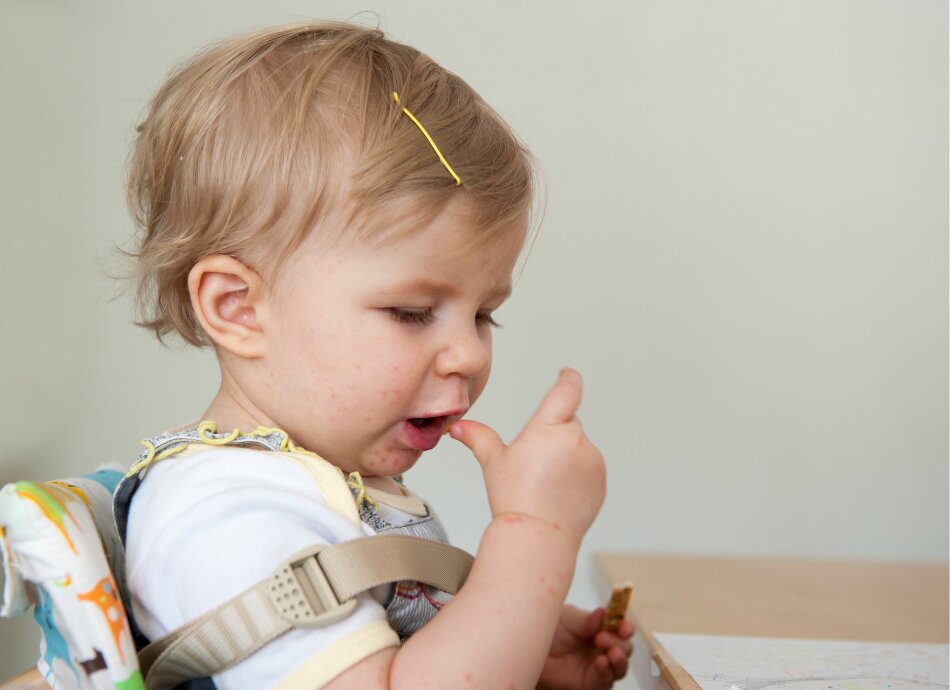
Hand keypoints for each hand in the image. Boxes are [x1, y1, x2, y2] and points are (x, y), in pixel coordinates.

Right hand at [449, 369, 605, 541]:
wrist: (538, 535)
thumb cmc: (514, 498)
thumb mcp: (493, 463)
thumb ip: (479, 438)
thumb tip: (458, 427)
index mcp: (547, 429)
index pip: (567, 391)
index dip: (568, 378)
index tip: (567, 373)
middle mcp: (574, 439)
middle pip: (568, 422)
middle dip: (555, 433)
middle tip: (536, 462)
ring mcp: (591, 460)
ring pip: (579, 446)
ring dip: (567, 455)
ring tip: (546, 483)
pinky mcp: (600, 479)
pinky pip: (589, 468)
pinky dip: (578, 474)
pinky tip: (559, 493)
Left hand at [536, 604, 634, 689]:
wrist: (530, 652)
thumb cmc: (549, 631)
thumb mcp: (566, 620)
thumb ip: (585, 620)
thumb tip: (604, 612)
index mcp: (601, 628)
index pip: (621, 628)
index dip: (626, 627)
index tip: (625, 627)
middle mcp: (603, 648)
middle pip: (624, 648)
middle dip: (619, 643)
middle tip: (602, 638)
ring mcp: (599, 667)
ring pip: (620, 667)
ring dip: (619, 660)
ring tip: (610, 654)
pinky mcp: (591, 684)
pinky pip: (605, 681)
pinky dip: (606, 673)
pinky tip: (600, 664)